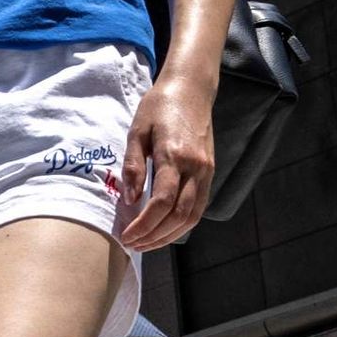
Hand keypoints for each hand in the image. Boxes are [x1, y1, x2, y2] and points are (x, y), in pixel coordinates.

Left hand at [115, 70, 218, 250]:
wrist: (190, 90)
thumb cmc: (158, 107)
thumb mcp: (137, 132)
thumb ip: (133, 167)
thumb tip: (130, 200)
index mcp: (174, 156)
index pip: (161, 202)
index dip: (143, 224)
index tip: (126, 236)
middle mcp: (196, 167)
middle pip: (179, 215)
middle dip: (155, 236)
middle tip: (134, 246)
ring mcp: (206, 171)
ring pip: (192, 215)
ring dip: (170, 235)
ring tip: (147, 243)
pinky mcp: (210, 172)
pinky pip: (199, 206)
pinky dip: (183, 223)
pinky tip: (165, 229)